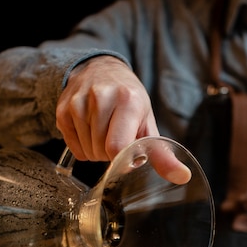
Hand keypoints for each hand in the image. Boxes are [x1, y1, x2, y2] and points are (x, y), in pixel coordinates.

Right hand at [56, 55, 189, 183]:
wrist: (100, 69)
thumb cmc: (128, 100)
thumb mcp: (148, 123)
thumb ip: (163, 154)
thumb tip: (183, 177)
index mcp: (127, 100)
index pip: (117, 147)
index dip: (121, 159)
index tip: (128, 156)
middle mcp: (101, 97)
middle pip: (101, 152)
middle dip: (110, 154)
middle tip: (115, 136)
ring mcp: (78, 102)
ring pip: (87, 151)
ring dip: (96, 150)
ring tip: (103, 132)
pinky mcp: (63, 109)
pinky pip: (73, 147)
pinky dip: (82, 146)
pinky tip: (89, 130)